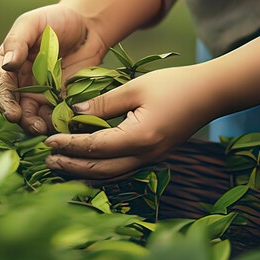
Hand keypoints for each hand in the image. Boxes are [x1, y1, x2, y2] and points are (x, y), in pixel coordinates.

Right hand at [0, 4, 108, 133]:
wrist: (87, 26)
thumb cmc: (55, 19)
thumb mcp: (33, 23)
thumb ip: (17, 42)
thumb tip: (7, 64)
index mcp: (9, 66)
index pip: (2, 89)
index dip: (6, 103)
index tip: (13, 114)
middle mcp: (22, 84)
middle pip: (18, 108)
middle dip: (25, 120)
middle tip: (36, 126)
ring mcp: (42, 94)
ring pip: (37, 116)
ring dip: (42, 125)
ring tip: (51, 128)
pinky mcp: (62, 99)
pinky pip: (58, 115)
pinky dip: (61, 121)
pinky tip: (68, 123)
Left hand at [43, 65, 218, 180]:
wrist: (212, 94)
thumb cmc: (176, 85)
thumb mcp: (135, 88)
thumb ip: (103, 103)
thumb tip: (73, 113)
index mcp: (139, 138)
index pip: (94, 147)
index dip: (68, 145)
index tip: (47, 141)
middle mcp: (144, 156)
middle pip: (100, 169)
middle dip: (71, 165)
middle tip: (47, 159)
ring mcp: (150, 159)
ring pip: (110, 174)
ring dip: (83, 171)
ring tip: (60, 165)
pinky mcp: (153, 156)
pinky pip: (121, 169)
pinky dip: (100, 169)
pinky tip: (86, 164)